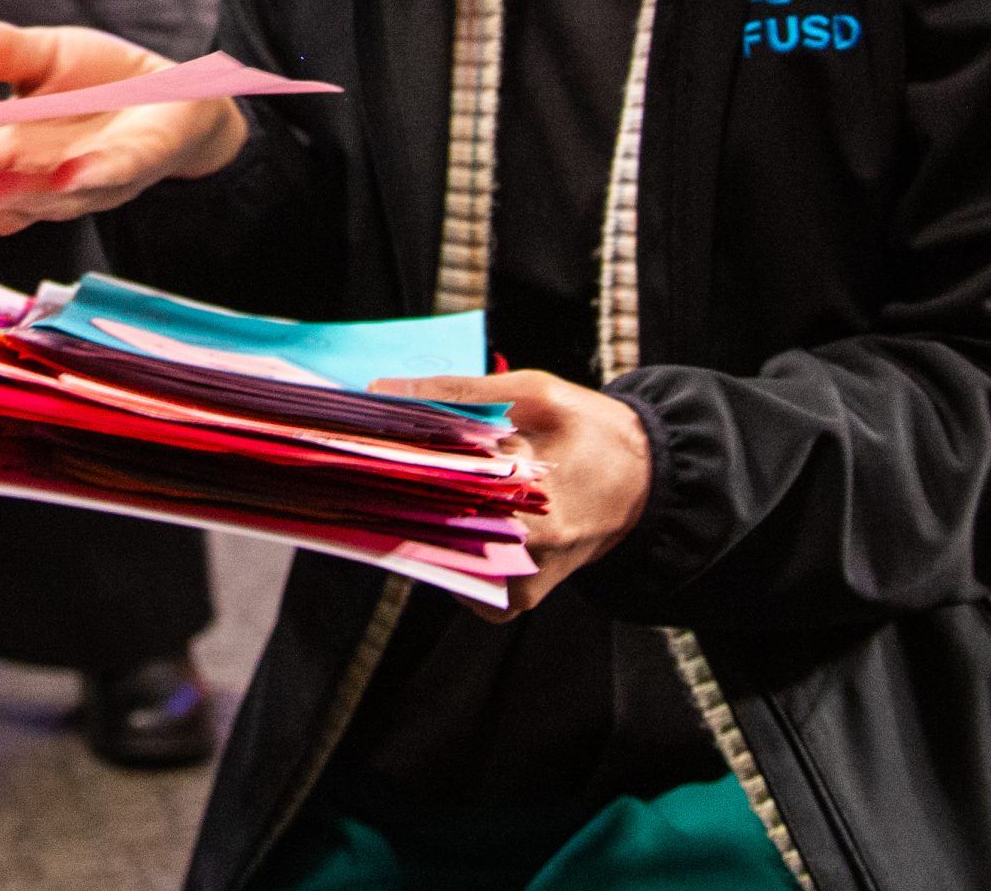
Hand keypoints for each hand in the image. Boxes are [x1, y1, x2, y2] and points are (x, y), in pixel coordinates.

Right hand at [0, 16, 247, 233]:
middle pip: (0, 201)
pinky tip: (68, 173)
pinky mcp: (137, 165)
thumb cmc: (98, 81)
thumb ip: (2, 50)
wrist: (173, 92)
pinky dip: (87, 177)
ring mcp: (90, 179)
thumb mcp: (43, 55)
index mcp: (13, 154)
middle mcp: (44, 178)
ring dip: (21, 195)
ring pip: (50, 197)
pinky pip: (109, 175)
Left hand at [368, 370, 652, 619]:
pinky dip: (436, 539)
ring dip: (409, 512)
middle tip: (358, 454)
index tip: (347, 438)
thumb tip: (382, 392)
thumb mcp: (534, 392)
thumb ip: (459, 394)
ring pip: (432, 552)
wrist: (643, 484)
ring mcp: (518, 584)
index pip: (435, 485)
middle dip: (390, 486)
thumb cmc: (589, 430)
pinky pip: (453, 572)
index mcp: (535, 501)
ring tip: (400, 473)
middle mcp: (525, 555)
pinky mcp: (513, 598)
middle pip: (424, 525)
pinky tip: (435, 506)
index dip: (384, 460)